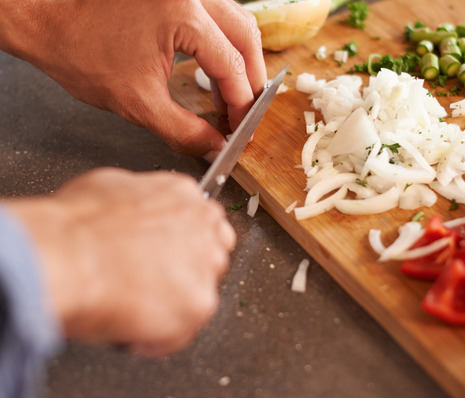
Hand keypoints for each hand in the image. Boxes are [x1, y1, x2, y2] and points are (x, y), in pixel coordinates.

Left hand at [0, 0, 266, 157]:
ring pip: (236, 22)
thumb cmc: (79, 51)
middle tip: (244, 116)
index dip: (242, 105)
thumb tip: (214, 147)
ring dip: (240, 61)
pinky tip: (214, 71)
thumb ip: (183, 130)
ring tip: (231, 97)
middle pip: (246, 37)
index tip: (240, 131)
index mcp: (184, 15)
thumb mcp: (136, 102)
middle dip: (251, 81)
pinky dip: (223, 45)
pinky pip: (216, 17)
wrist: (45, 18)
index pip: (232, 66)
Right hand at [6, 168, 235, 356]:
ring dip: (171, 307)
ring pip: (199, 296)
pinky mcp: (199, 304)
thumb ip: (139, 202)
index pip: (204, 223)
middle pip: (211, 258)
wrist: (66, 257)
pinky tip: (130, 331)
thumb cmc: (73, 228)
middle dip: (183, 275)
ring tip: (131, 309)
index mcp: (182, 195)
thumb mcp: (108, 188)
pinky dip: (156, 340)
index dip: (181, 246)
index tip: (164, 259)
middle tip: (147, 287)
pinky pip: (181, 333)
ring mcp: (205, 267)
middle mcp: (203, 227)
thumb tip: (132, 214)